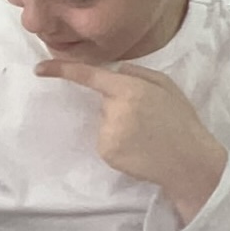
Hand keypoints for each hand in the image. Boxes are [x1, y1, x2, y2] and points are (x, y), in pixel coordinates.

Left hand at [36, 59, 227, 224]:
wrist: (190, 162)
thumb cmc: (181, 122)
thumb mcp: (167, 87)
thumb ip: (138, 73)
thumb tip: (114, 71)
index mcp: (131, 88)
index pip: (89, 75)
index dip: (62, 70)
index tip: (39, 68)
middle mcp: (115, 109)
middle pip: (105, 102)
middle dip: (121, 106)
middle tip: (150, 119)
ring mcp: (109, 132)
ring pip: (105, 122)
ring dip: (121, 126)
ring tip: (147, 135)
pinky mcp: (106, 152)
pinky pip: (106, 141)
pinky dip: (119, 144)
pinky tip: (139, 149)